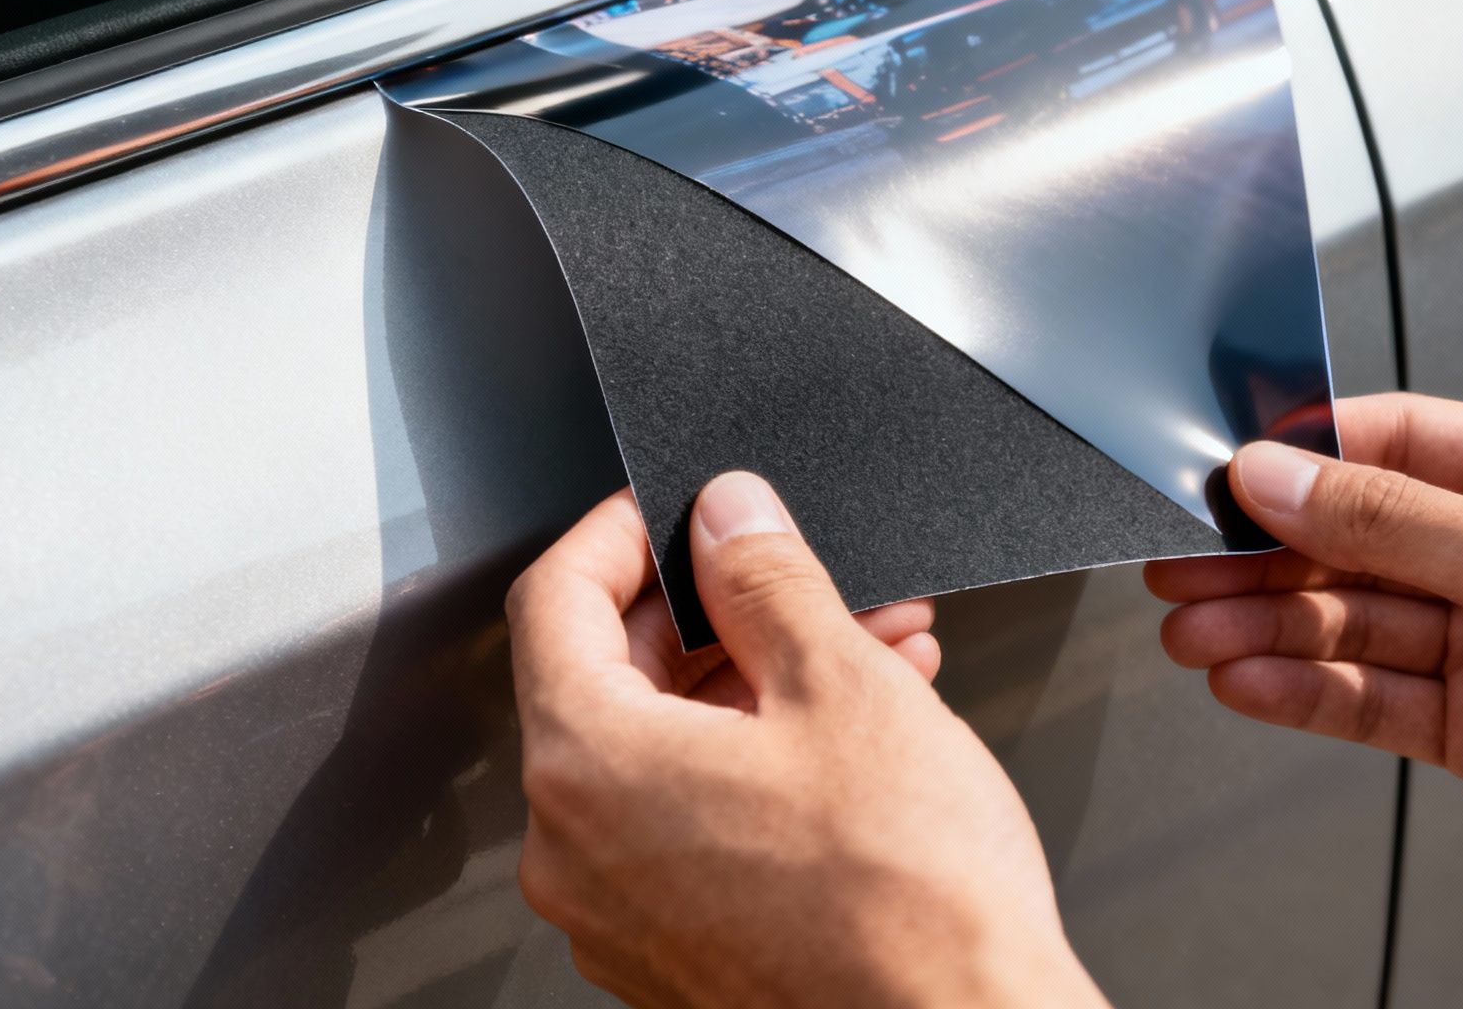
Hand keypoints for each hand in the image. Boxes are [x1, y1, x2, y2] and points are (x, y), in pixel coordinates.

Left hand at [507, 475, 1104, 1008]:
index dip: (621, 532)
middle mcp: (576, 852)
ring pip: (664, 753)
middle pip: (610, 678)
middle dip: (721, 614)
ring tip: (869, 652)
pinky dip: (755, 763)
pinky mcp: (673, 953)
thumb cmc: (910, 900)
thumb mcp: (843, 684)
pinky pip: (689, 823)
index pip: (553, 600)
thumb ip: (766, 578)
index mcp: (589, 768)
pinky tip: (854, 737)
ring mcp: (619, 915)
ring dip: (757, 684)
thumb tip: (727, 517)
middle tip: (802, 578)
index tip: (677, 510)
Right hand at [1146, 394, 1462, 985]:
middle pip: (1354, 541)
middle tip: (1181, 566)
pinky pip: (1367, 697)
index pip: (1389, 446)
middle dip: (1265, 557)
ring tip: (1192, 631)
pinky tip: (1248, 682)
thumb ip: (1388, 519)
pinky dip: (1303, 692)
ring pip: (1350, 623)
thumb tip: (1283, 476)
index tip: (1222, 479)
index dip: (1300, 463)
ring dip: (1268, 627)